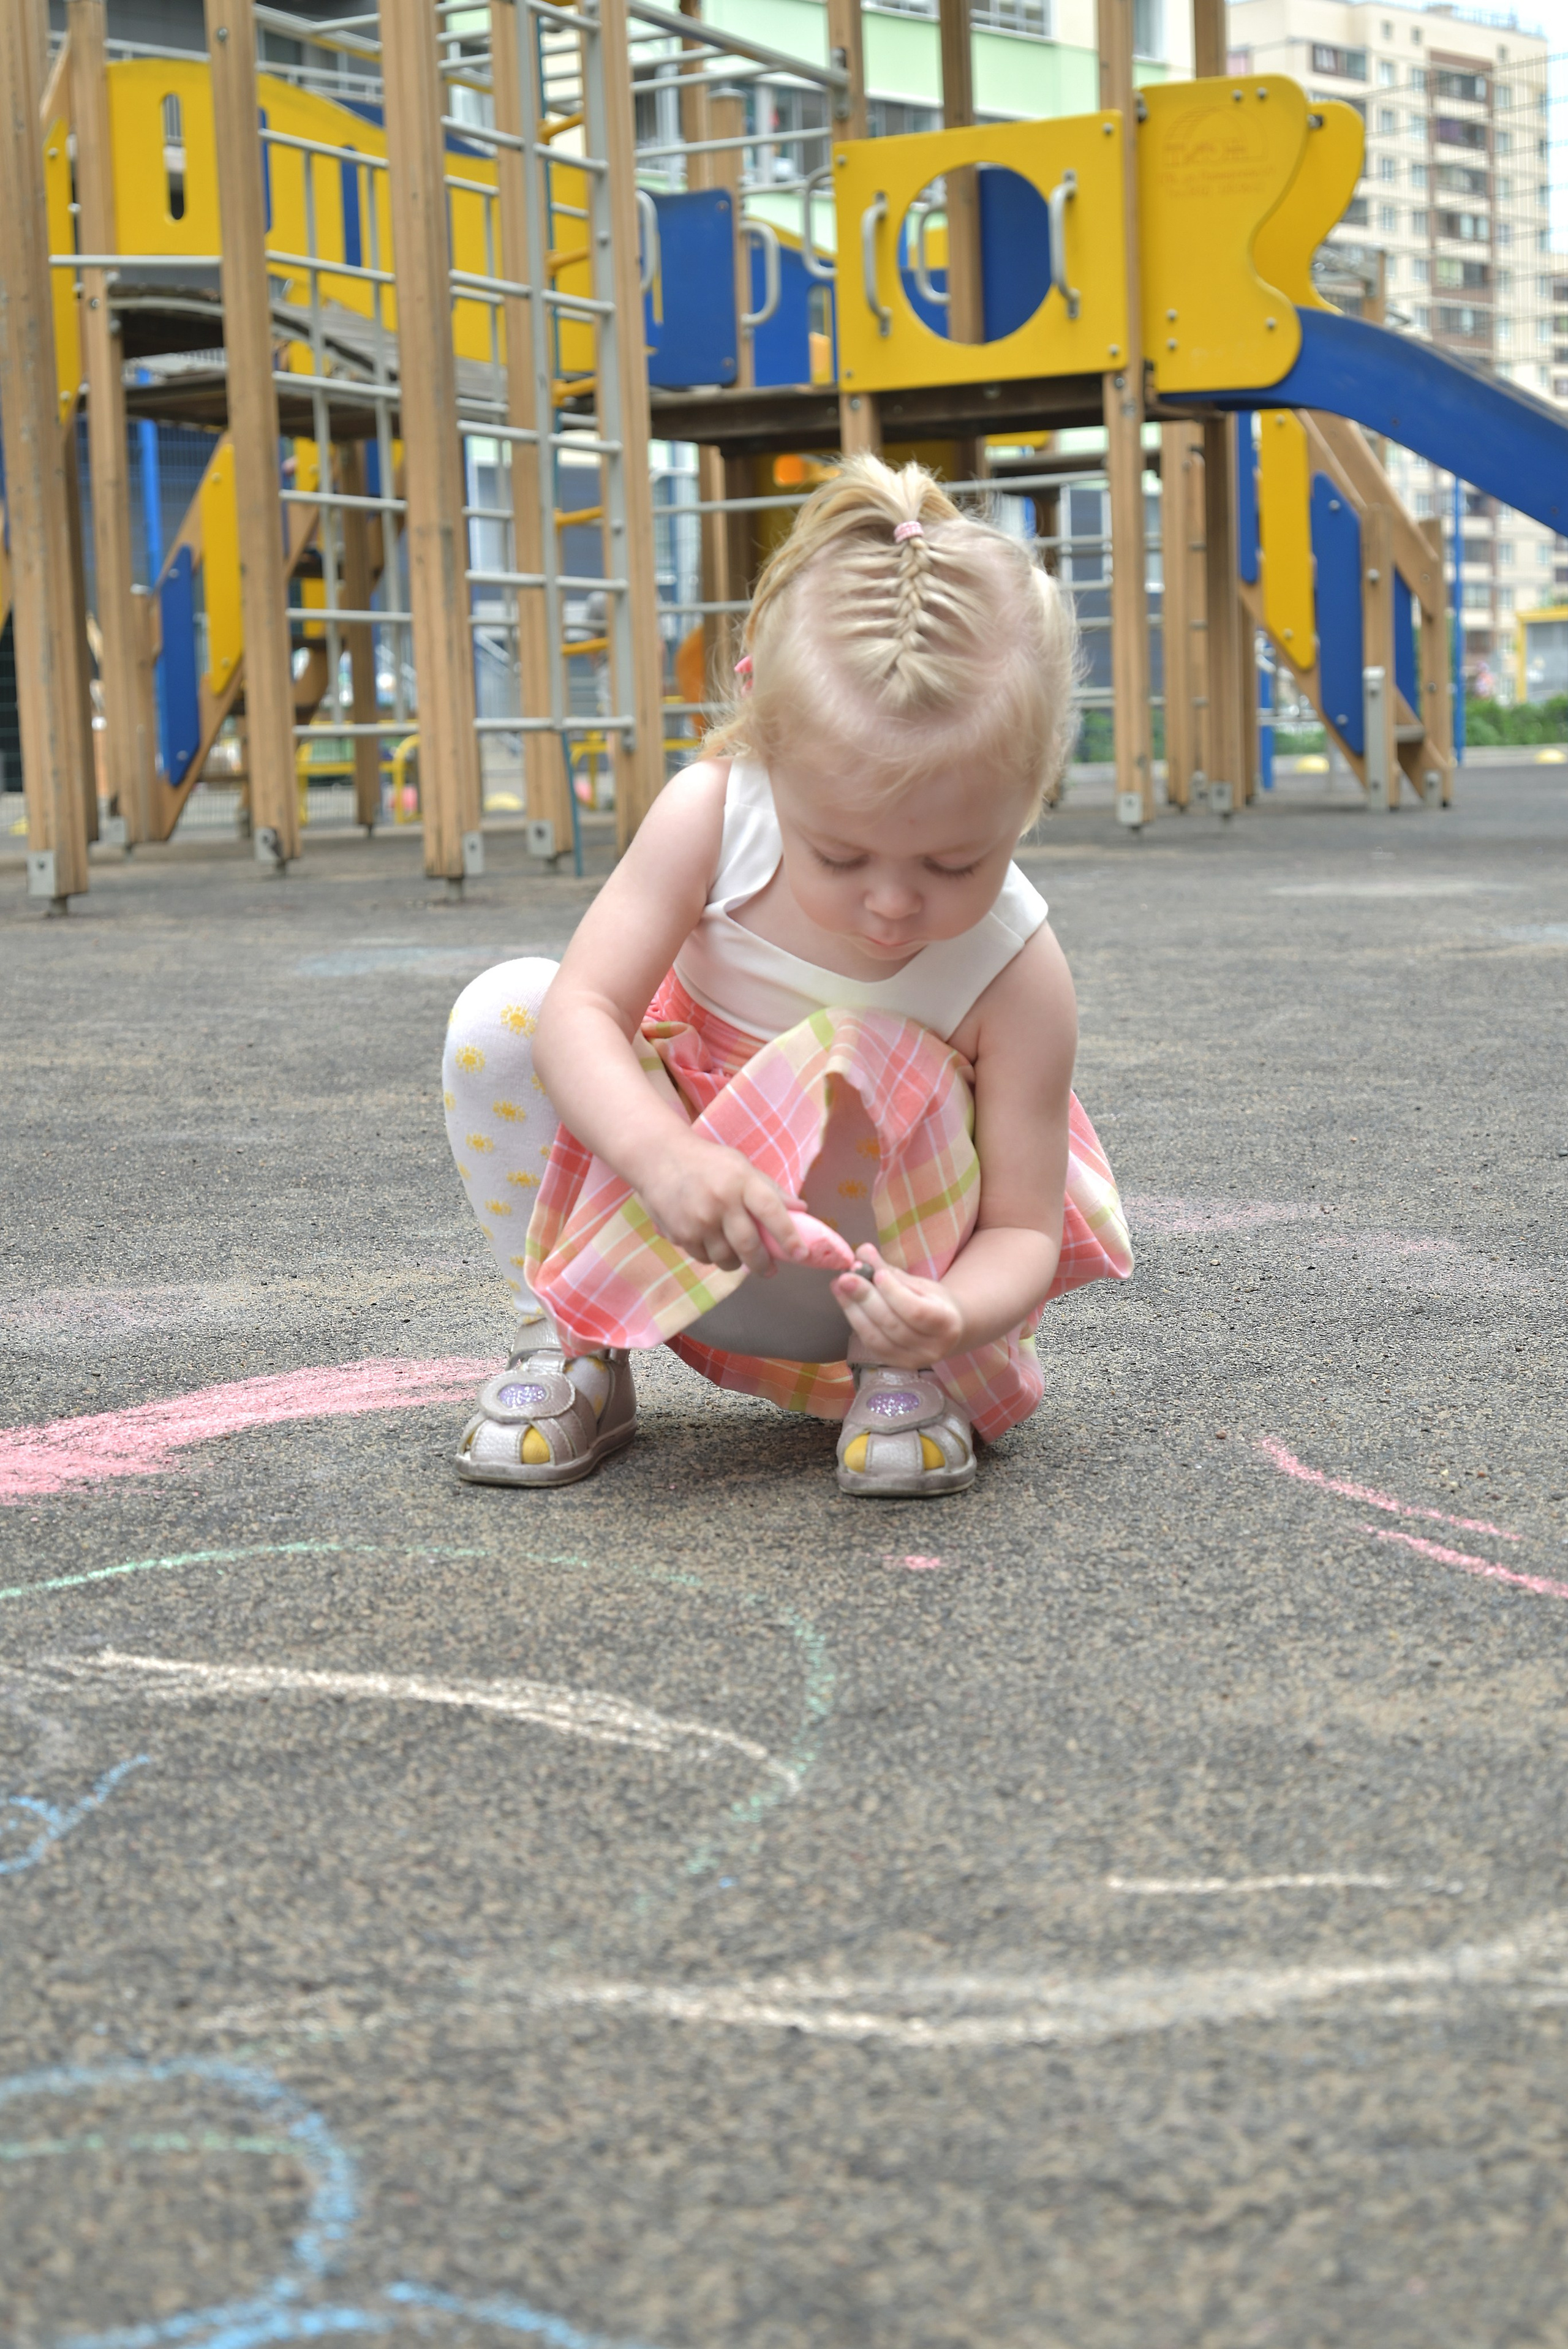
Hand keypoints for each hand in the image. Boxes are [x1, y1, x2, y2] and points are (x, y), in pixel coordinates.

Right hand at [637, 1136, 803, 1275]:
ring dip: (736, 1262)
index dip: (788, 1235)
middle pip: (748, 1246)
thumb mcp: (741, 1166)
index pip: (771, 1211)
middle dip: (762, 1264)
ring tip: (738, 1255)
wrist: (659, 1157)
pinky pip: (704, 1258)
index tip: (801, 1254)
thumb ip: (770, 1189)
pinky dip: (713, 1257)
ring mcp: (698, 1220)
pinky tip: (713, 1244)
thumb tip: (801, 1209)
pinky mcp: (680, 1234)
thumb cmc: (708, 1163)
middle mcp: (720, 1201)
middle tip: (769, 1270)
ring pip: (726, 1259)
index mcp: (741, 1181)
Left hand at [831, 1245, 964, 1368]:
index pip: (916, 1311)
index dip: (893, 1293)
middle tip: (846, 1277)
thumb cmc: (933, 1301)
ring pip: (877, 1337)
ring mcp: (912, 1360)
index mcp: (947, 1323)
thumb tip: (862, 1251)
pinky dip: (856, 1321)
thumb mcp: (918, 1282)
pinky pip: (870, 1343)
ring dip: (854, 1310)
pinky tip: (845, 1302)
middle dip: (866, 1299)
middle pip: (893, 1324)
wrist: (945, 1330)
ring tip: (839, 1286)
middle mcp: (932, 1348)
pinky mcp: (894, 1364)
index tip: (875, 1273)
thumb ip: (889, 1270)